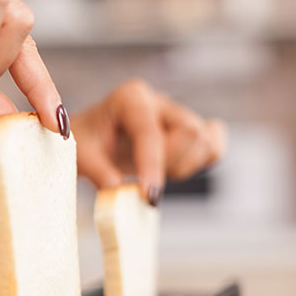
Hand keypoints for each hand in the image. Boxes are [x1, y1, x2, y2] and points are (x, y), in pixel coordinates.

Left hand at [72, 80, 225, 203]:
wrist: (89, 138)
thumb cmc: (84, 142)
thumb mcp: (82, 157)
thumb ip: (101, 174)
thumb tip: (122, 194)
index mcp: (130, 98)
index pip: (150, 133)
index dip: (152, 166)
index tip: (149, 197)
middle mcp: (158, 101)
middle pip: (188, 132)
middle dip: (169, 164)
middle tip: (141, 181)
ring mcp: (176, 113)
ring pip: (203, 141)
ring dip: (183, 166)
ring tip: (152, 173)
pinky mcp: (187, 130)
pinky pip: (213, 146)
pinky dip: (199, 163)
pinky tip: (174, 169)